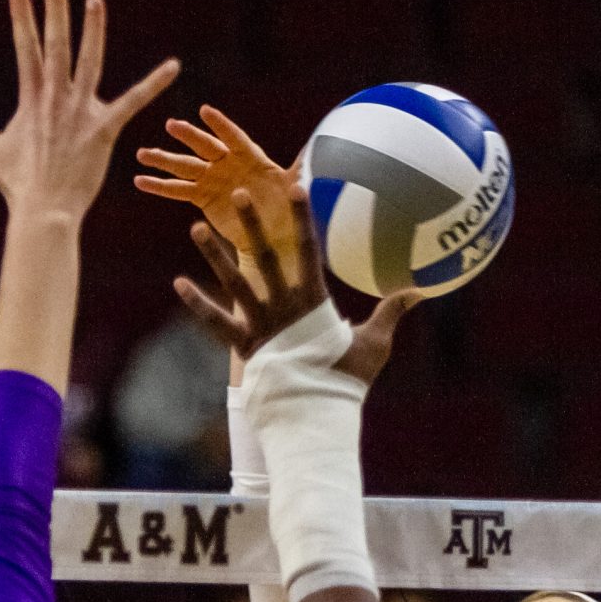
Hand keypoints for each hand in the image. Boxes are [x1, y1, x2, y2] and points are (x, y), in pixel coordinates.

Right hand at [0, 0, 180, 216]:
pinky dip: (155, 84)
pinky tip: (174, 67)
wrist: (43, 210)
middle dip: (54, 12)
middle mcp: (55, 98)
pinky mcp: (105, 129)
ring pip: (89, 62)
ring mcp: (80, 112)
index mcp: (31, 99)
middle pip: (55, 46)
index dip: (22, 19)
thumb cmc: (17, 183)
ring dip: (93, 31)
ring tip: (95, 1)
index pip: (25, 49)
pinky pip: (134, 102)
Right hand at [135, 105, 298, 252]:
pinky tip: (140, 181)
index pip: (235, 137)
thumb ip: (303, 168)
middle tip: (171, 125)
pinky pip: (177, 190)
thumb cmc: (289, 207)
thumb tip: (322, 149)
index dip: (221, 125)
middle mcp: (228, 163)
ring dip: (164, 160)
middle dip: (188, 137)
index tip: (206, 112)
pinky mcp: (202, 197)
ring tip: (141, 154)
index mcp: (251, 157)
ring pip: (185, 166)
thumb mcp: (297, 187)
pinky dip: (159, 186)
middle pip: (205, 147)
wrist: (277, 234)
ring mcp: (213, 179)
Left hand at [173, 187, 413, 381]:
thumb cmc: (348, 379)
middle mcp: (284, 306)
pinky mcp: (244, 347)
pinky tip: (179, 283)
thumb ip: (391, 312)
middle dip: (252, 223)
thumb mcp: (375, 343)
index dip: (302, 217)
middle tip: (239, 194)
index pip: (308, 249)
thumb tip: (421, 290)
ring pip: (234, 283)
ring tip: (196, 226)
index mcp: (313, 301)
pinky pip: (216, 323)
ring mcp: (261, 325)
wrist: (318, 414)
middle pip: (265, 257)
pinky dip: (198, 304)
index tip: (295, 188)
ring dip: (214, 255)